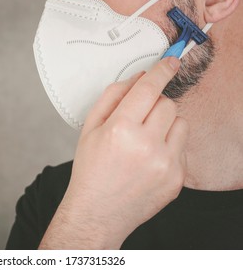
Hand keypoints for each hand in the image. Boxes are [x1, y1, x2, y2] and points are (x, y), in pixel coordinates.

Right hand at [39, 57, 187, 248]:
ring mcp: (165, 164)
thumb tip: (136, 78)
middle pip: (167, 104)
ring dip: (165, 124)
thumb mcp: (90, 129)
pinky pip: (183, 146)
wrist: (98, 212)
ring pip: (181, 122)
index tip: (170, 62)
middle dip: (155, 104)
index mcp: (120, 130)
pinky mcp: (177, 178)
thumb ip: (112, 97)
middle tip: (138, 119)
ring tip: (145, 140)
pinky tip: (150, 158)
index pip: (148, 89)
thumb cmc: (90, 171)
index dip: (161, 71)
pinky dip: (169, 145)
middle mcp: (146, 146)